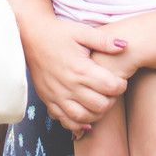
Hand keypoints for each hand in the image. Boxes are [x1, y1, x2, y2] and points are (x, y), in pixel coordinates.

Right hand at [21, 15, 128, 130]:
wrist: (31, 37)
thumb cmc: (59, 33)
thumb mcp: (82, 31)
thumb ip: (104, 40)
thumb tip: (125, 46)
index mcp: (80, 69)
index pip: (110, 87)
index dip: (121, 86)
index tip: (121, 80)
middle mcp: (69, 86)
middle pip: (100, 105)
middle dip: (112, 100)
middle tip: (112, 91)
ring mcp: (57, 96)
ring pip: (84, 117)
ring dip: (97, 113)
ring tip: (101, 101)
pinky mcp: (48, 100)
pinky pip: (65, 121)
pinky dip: (78, 123)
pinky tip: (86, 116)